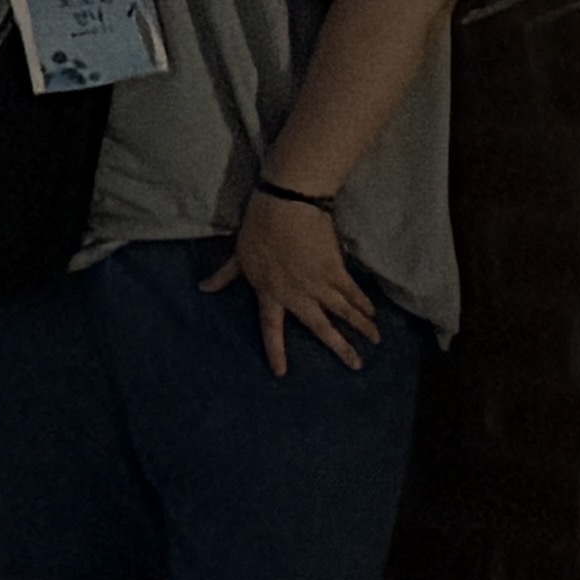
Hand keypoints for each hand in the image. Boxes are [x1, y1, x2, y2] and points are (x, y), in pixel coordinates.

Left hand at [203, 189, 382, 377]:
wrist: (287, 206)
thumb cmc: (258, 228)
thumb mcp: (238, 255)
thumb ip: (225, 276)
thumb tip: (204, 288)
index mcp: (269, 293)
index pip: (271, 328)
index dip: (275, 351)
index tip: (281, 373)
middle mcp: (297, 295)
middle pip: (321, 327)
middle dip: (340, 347)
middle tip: (355, 365)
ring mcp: (319, 284)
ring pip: (343, 312)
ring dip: (361, 327)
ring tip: (375, 341)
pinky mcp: (336, 269)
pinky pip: (352, 292)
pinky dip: (363, 303)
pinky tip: (372, 313)